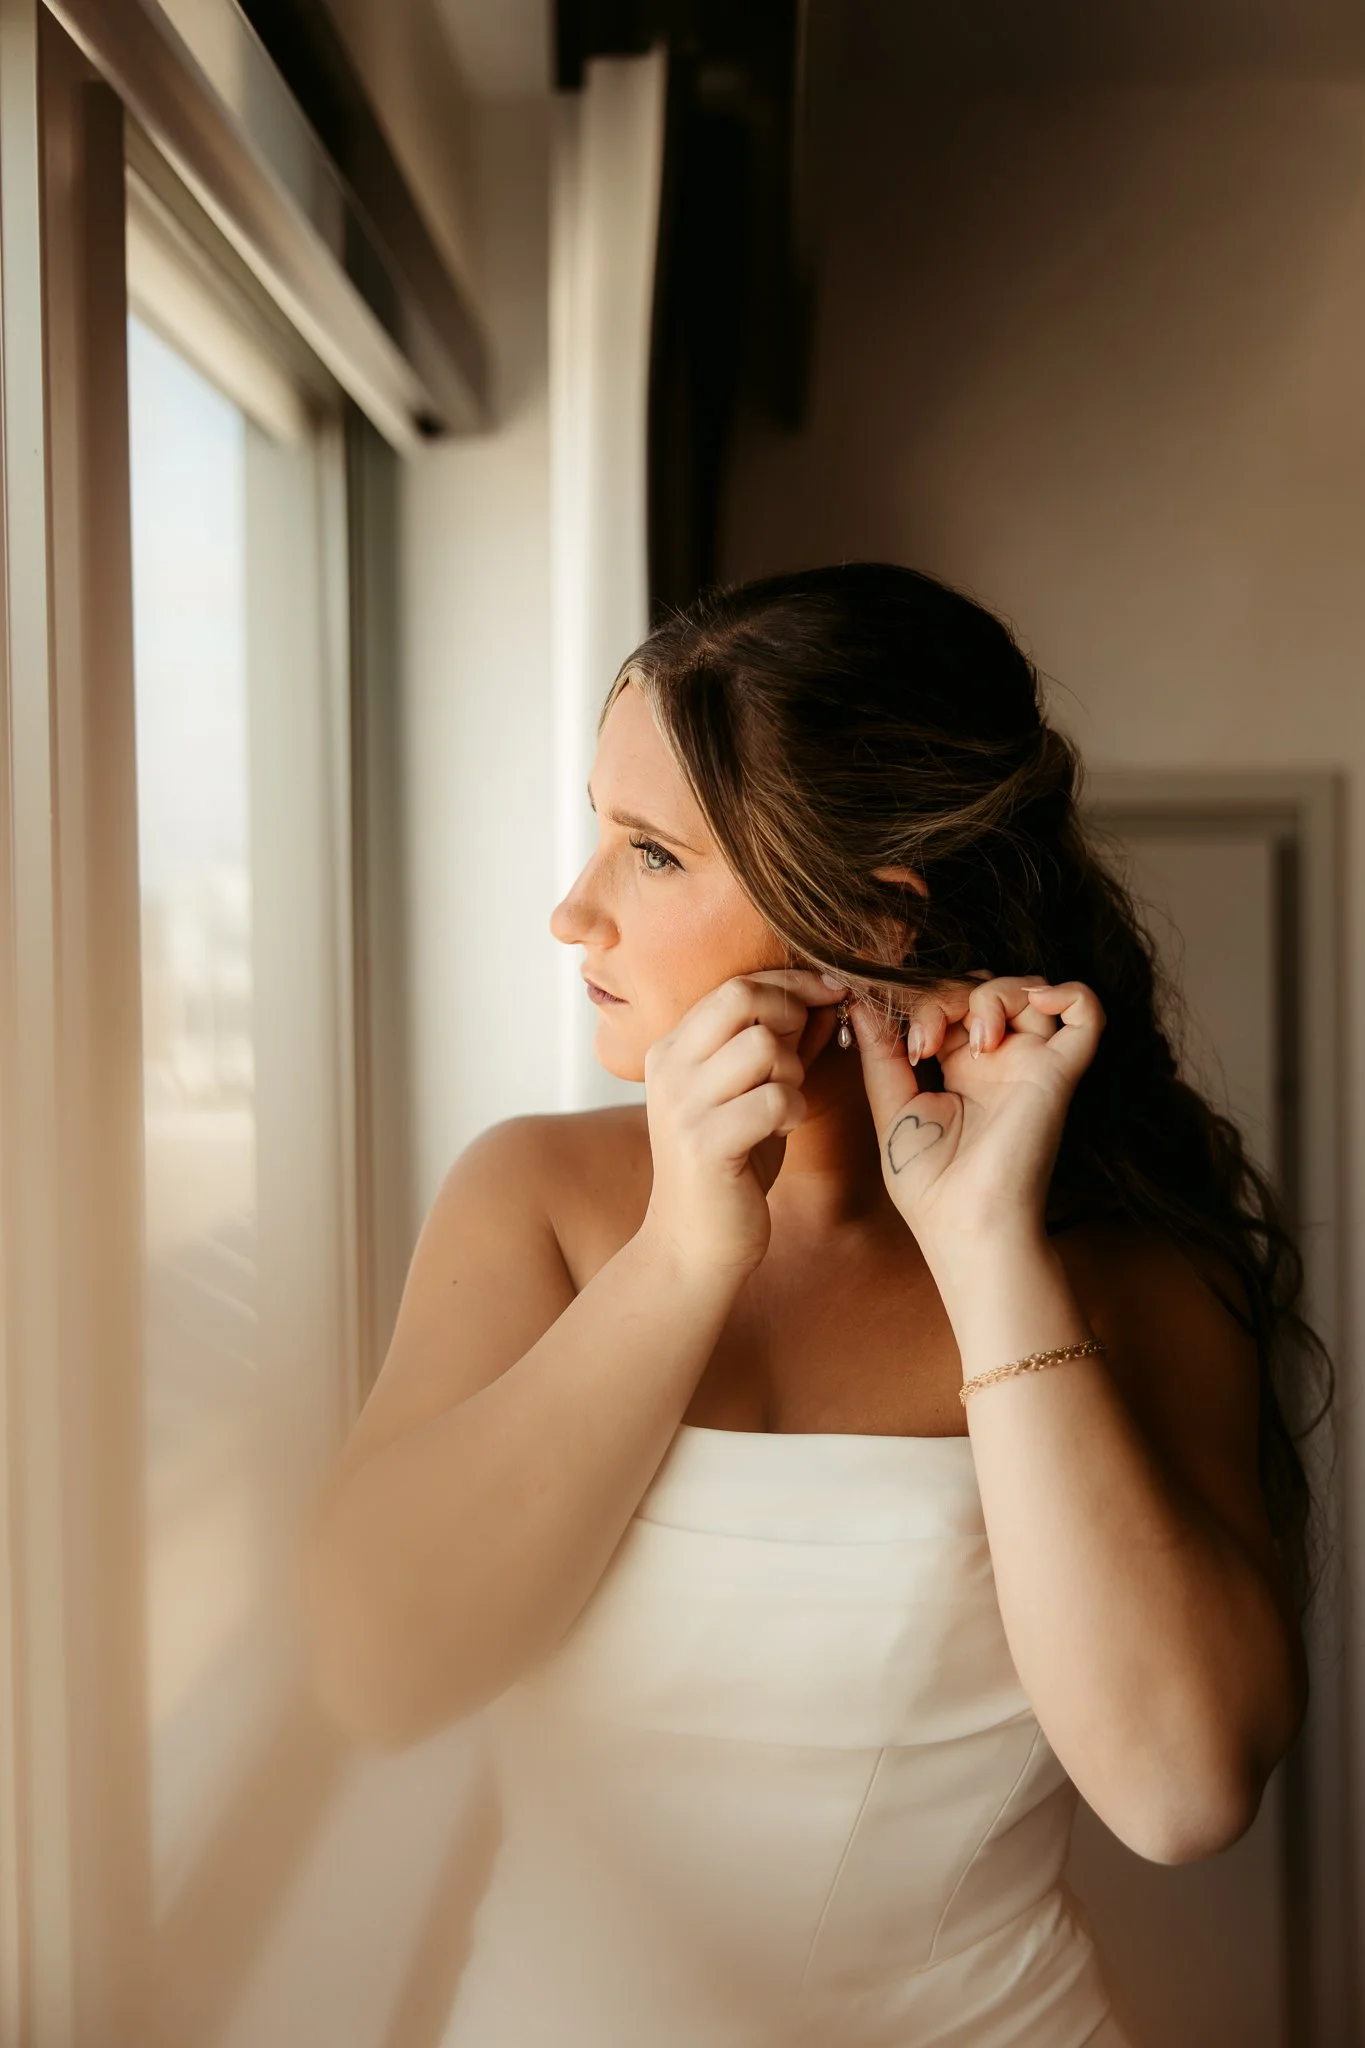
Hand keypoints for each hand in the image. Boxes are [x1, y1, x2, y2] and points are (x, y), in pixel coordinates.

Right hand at [640, 968, 845, 1277]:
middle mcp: (668, 1068)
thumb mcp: (748, 1094)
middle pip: (742, 998)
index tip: (832, 991)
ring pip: (763, 1048)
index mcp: (672, 1049)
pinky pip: (773, 1099)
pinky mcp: (704, 1144)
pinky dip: (793, 1110)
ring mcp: (682, 1105)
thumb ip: (779, 1045)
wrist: (690, 1244)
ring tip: (784, 1103)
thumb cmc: (727, 1166)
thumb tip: (822, 997)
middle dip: (791, 1014)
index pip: (735, 986)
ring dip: (792, 1073)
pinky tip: (781, 1129)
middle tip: (804, 1052)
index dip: (791, 983)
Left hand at [846, 975, 1105, 1260]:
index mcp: (959, 1067)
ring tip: (977, 1041)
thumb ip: (880, 1051)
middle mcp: (998, 1061)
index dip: (920, 1002)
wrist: (966, 1223)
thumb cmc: (929, 1183)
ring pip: (1028, 989)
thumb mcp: (891, 1108)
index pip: (947, 1001)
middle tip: (927, 1043)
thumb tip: (862, 1000)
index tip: (902, 1039)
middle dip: (947, 996)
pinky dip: (1070, 993)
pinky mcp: (1059, 1072)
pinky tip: (1038, 1004)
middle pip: (983, 987)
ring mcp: (1031, 1063)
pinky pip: (1088, 1014)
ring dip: (992, 996)